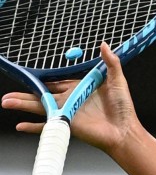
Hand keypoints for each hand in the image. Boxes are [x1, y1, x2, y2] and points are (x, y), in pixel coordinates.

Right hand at [1, 43, 138, 153]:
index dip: (43, 80)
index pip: (56, 83)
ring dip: (22, 105)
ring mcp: (67, 114)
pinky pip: (48, 127)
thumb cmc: (123, 108)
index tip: (29, 76)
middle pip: (42, 96)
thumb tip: (104, 44)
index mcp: (79, 89)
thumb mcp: (117, 81)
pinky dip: (34, 127)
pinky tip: (20, 126)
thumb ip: (111, 63)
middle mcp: (70, 101)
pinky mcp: (68, 125)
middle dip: (24, 94)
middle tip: (9, 92)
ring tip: (5, 102)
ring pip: (40, 108)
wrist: (125, 130)